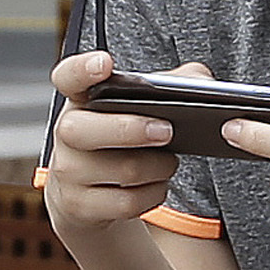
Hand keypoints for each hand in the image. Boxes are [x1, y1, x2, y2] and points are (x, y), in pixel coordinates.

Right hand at [38, 50, 190, 240]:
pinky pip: (127, 203)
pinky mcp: (79, 206)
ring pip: (122, 170)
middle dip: (131, 130)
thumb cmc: (125, 137)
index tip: (105, 63)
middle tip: (167, 131)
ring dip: (158, 167)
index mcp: (81, 99)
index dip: (82, 69)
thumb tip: (203, 82)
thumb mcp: (142, 107)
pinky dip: (154, 193)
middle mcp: (67, 132)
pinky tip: (157, 184)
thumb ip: (173, 84)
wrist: (92, 192)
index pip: (69, 77)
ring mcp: (68, 172)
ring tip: (169, 161)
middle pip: (84, 130)